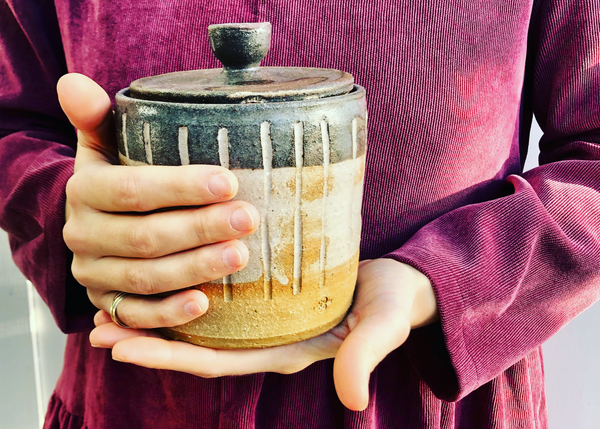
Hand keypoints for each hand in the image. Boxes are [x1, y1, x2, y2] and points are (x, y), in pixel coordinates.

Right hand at [58, 73, 259, 328]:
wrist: (94, 223)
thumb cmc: (117, 178)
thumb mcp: (104, 147)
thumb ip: (96, 118)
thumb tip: (73, 82)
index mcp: (84, 191)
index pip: (133, 190)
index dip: (180, 188)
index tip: (229, 183)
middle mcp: (83, 235)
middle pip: (145, 236)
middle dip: (200, 229)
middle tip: (248, 219)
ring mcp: (94, 274)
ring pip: (145, 276)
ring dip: (194, 268)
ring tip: (240, 256)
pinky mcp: (108, 303)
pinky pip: (136, 315)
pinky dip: (168, 313)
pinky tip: (204, 304)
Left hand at [90, 258, 438, 410]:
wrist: (405, 285)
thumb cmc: (395, 302)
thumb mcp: (383, 324)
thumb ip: (366, 355)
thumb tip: (352, 399)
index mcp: (285, 352)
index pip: (217, 361)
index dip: (169, 355)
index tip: (122, 343)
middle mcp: (267, 340)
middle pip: (197, 346)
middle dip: (147, 339)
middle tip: (97, 326)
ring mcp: (267, 320)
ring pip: (202, 324)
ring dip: (158, 315)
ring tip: (113, 305)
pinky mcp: (270, 296)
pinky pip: (219, 299)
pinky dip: (185, 289)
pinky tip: (164, 272)